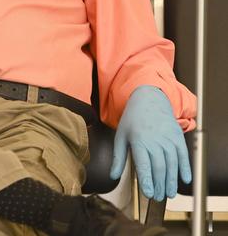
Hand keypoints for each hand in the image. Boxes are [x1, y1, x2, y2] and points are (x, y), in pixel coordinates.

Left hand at [110, 86, 191, 200]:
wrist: (149, 100)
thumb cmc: (132, 120)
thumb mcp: (121, 136)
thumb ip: (118, 158)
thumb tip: (113, 177)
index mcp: (138, 141)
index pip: (144, 165)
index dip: (147, 181)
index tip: (149, 194)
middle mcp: (155, 141)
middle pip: (159, 168)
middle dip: (160, 185)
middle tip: (159, 198)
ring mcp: (168, 139)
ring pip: (172, 164)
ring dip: (172, 181)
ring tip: (169, 193)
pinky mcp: (178, 137)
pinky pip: (183, 156)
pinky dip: (185, 169)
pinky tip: (185, 180)